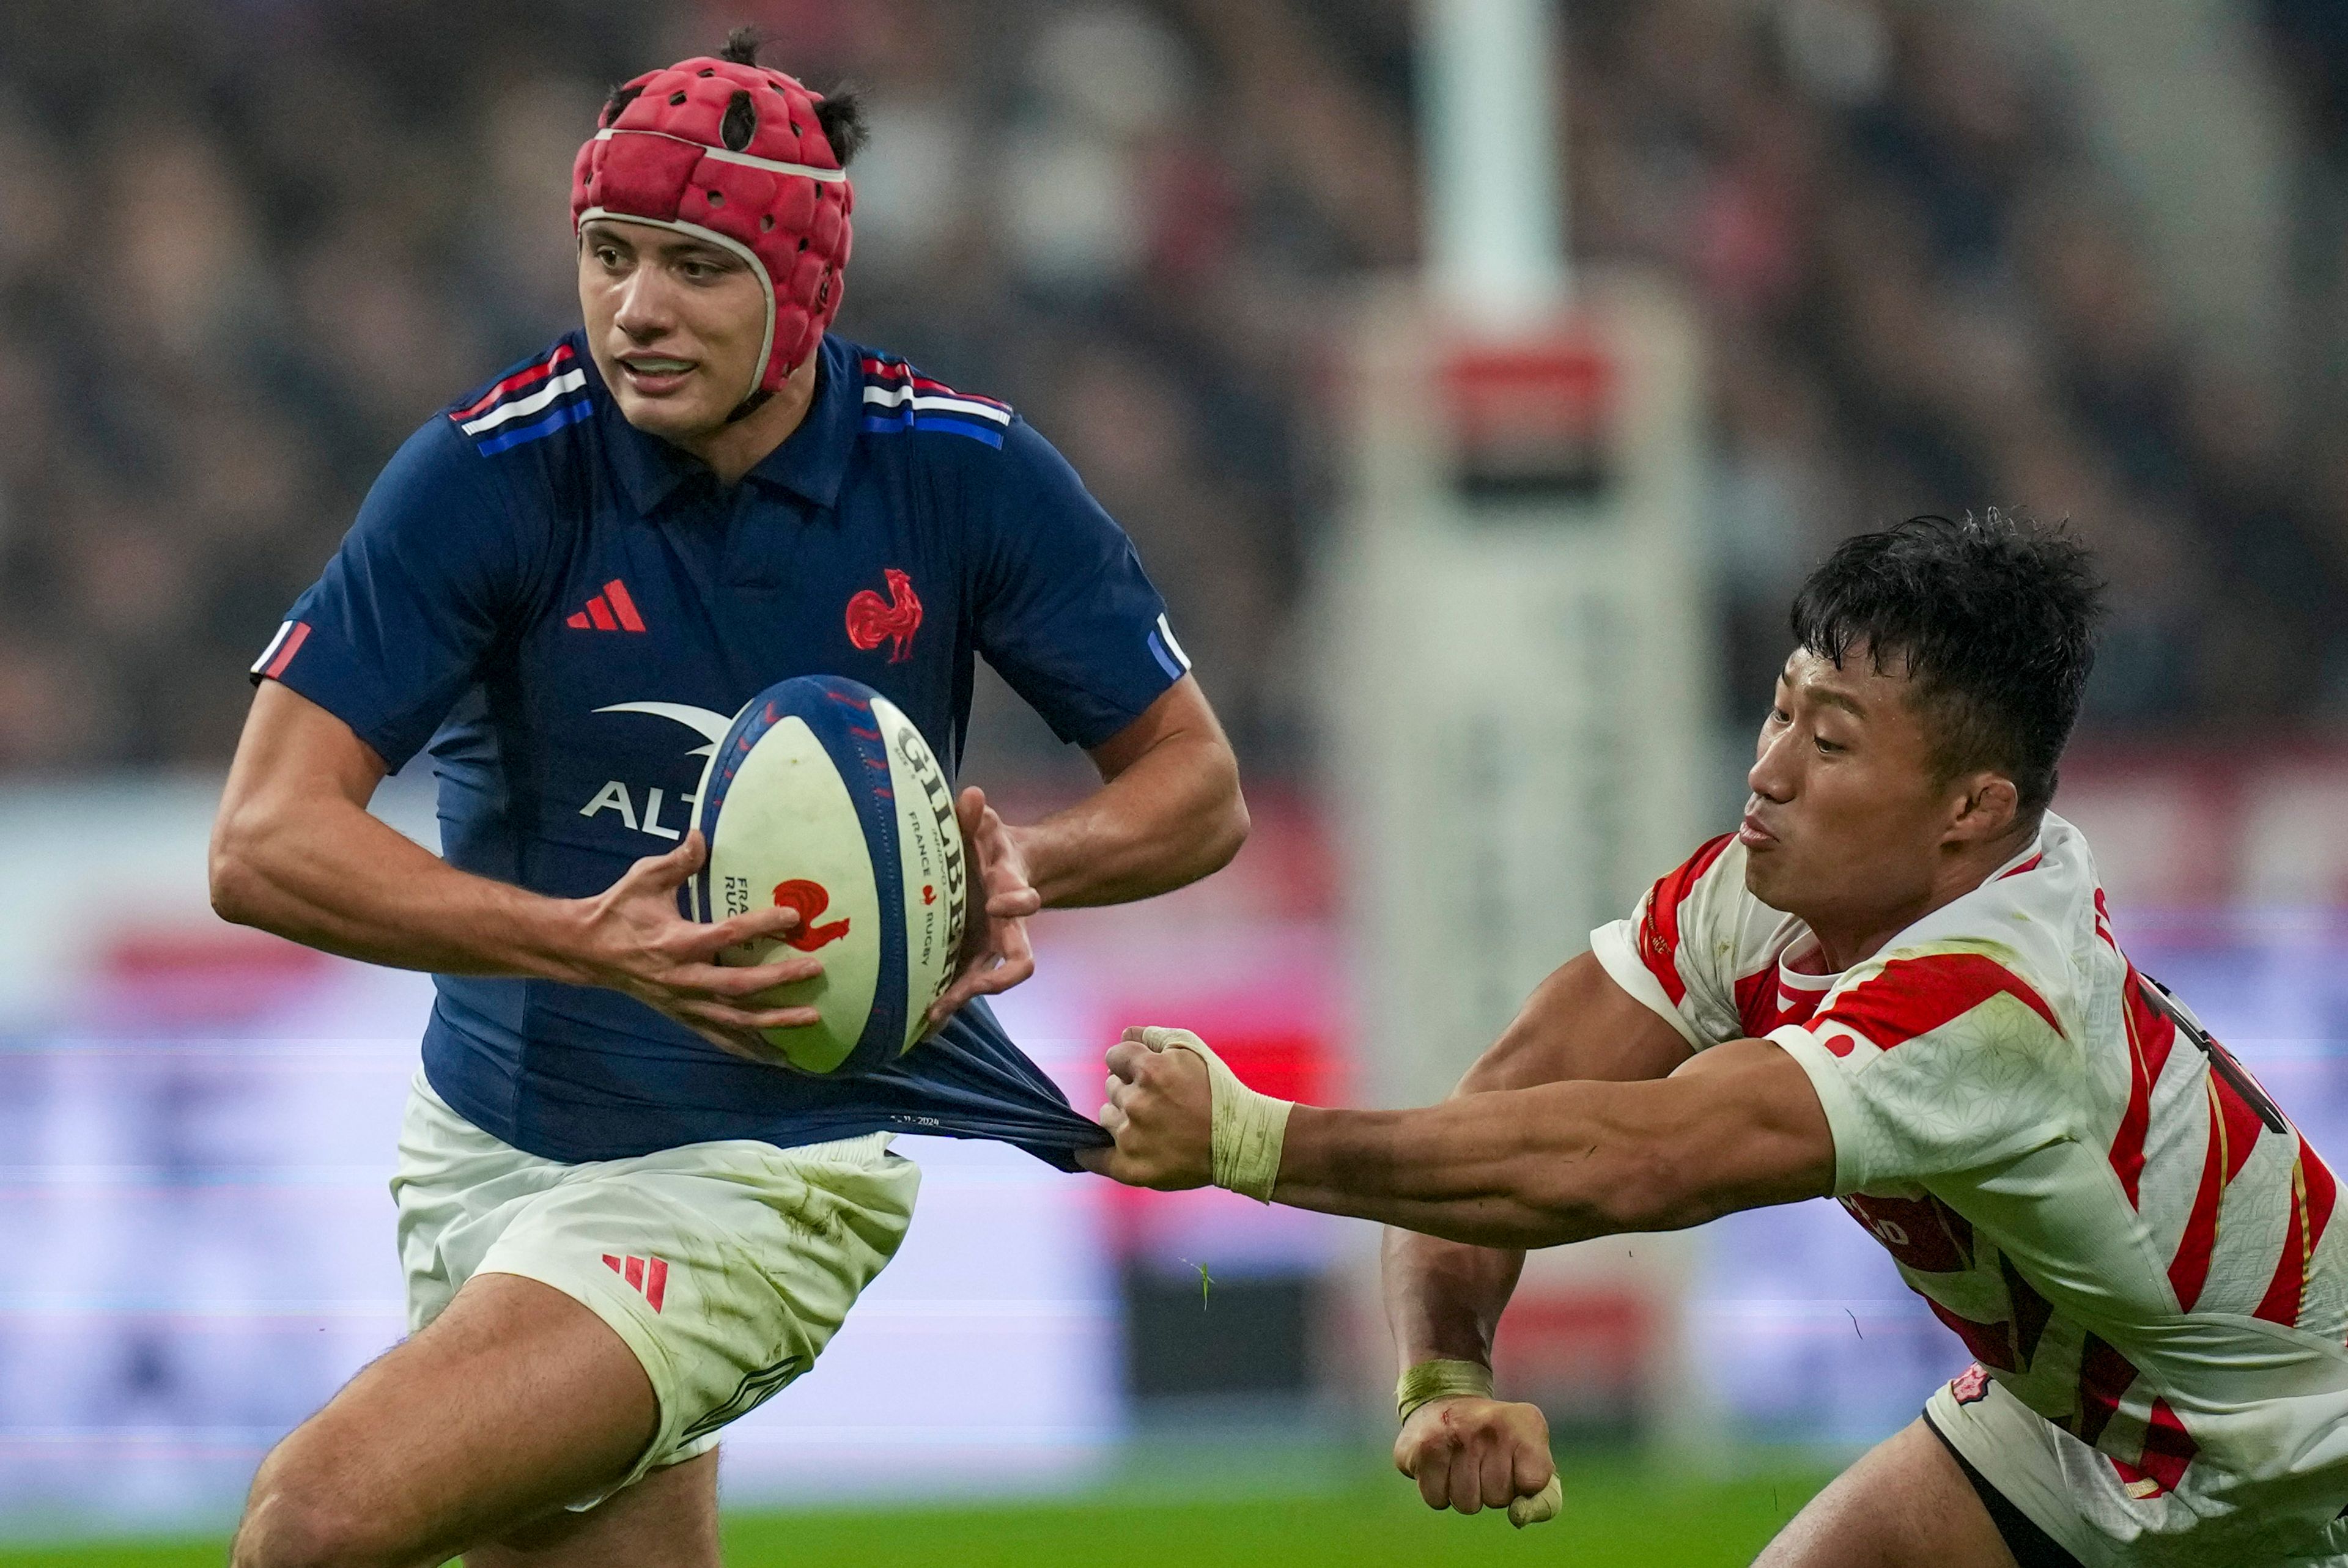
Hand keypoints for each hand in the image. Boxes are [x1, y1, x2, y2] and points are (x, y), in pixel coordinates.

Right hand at [568, 831, 822, 1064]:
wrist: (587, 950)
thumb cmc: (619, 910)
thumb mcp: (643, 878)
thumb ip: (677, 861)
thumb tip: (701, 834)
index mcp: (677, 942)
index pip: (728, 934)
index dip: (762, 925)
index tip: (793, 916)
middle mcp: (683, 978)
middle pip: (739, 986)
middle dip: (779, 980)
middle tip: (815, 969)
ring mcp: (683, 1002)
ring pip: (734, 1019)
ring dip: (774, 1020)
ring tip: (812, 1018)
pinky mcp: (682, 1016)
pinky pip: (720, 1037)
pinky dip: (750, 1048)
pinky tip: (777, 1056)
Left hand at [925, 786, 1041, 1029]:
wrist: (1004, 868)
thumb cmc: (989, 846)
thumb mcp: (984, 827)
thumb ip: (975, 815)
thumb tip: (971, 794)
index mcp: (1011, 891)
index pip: (1026, 901)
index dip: (1017, 903)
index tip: (999, 903)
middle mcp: (1008, 927)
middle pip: (1019, 963)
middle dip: (995, 978)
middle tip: (968, 990)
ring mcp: (990, 947)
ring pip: (986, 982)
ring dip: (961, 999)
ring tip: (931, 1017)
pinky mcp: (969, 958)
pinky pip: (961, 987)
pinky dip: (945, 1005)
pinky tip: (918, 1026)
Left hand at [1073, 1027, 1214, 1188]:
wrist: (1242, 1141)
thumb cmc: (1219, 1091)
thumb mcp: (1192, 1049)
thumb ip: (1154, 1036)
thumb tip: (1124, 1033)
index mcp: (1151, 1071)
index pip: (1114, 1057)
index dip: (1127, 1062)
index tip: (1141, 1071)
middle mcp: (1137, 1104)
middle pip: (1110, 1087)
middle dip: (1128, 1088)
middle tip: (1157, 1101)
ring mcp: (1133, 1138)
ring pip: (1106, 1116)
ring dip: (1120, 1116)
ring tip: (1151, 1123)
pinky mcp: (1132, 1168)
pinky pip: (1096, 1157)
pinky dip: (1090, 1152)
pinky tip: (1084, 1147)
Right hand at [1393, 1396, 1555, 1519]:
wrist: (1443, 1397)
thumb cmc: (1497, 1439)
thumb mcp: (1531, 1454)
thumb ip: (1543, 1495)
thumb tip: (1517, 1518)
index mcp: (1522, 1423)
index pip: (1534, 1482)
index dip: (1524, 1484)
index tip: (1517, 1464)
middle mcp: (1486, 1425)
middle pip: (1498, 1498)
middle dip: (1492, 1490)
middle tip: (1483, 1461)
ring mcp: (1451, 1435)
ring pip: (1467, 1504)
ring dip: (1466, 1494)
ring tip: (1462, 1464)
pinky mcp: (1420, 1448)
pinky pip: (1437, 1500)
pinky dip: (1440, 1492)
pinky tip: (1441, 1467)